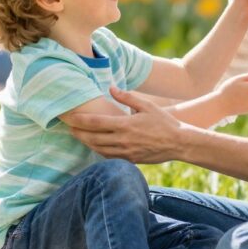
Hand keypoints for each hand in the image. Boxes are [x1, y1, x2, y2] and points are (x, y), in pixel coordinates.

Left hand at [63, 88, 185, 163]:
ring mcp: (126, 152)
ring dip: (86, 143)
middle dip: (78, 133)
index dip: (80, 120)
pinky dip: (98, 151)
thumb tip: (111, 88)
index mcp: (125, 125)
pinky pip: (109, 157)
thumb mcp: (147, 105)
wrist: (179, 143)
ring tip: (78, 136)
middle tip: (68, 128)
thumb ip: (127, 97)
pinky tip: (94, 146)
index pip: (96, 123)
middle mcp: (123, 140)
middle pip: (92, 138)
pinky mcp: (130, 160)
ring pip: (98, 149)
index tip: (69, 118)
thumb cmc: (163, 122)